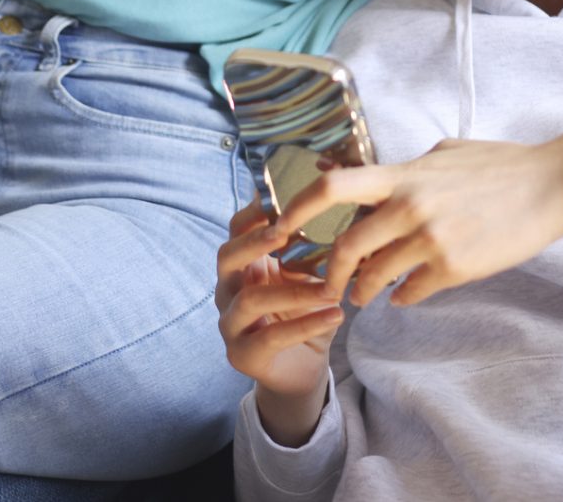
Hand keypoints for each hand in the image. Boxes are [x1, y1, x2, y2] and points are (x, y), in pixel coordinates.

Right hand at [217, 201, 341, 445]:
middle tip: (284, 233)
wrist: (302, 366)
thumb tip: (333, 209)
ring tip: (330, 288)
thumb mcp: (307, 276)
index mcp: (243, 264)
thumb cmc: (304, 312)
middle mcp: (229, 290)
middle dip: (253, 243)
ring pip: (250, 300)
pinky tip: (335, 315)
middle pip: (227, 257)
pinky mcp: (242, 355)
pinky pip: (270, 337)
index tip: (277, 196)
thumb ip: (308, 249)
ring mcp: (231, 324)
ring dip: (292, 291)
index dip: (253, 212)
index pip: (236, 230)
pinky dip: (305, 325)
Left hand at [276, 126, 562, 309]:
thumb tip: (386, 179)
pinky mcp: (455, 268)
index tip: (278, 227)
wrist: (552, 184)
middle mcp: (410, 206)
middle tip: (328, 285)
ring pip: (376, 278)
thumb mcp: (446, 153)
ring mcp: (432, 239)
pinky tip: (405, 296)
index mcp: (403, 174)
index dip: (297, 209)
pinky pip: (411, 293)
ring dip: (364, 292)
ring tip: (365, 295)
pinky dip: (402, 299)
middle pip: (347, 247)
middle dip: (330, 274)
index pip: (332, 187)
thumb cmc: (502, 163)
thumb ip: (410, 169)